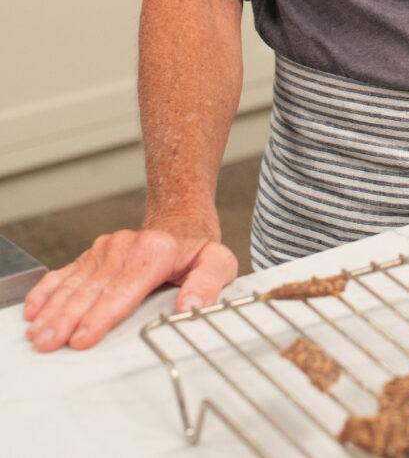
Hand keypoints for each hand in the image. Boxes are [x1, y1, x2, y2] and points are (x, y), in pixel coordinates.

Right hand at [23, 219, 236, 351]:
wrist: (180, 223)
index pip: (124, 289)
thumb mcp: (218, 262)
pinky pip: (65, 273)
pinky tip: (33, 309)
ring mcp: (105, 250)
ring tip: (37, 334)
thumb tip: (192, 307)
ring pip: (74, 283)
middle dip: (67, 318)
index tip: (84, 336)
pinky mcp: (93, 255)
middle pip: (92, 289)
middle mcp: (125, 248)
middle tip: (49, 343)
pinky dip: (47, 291)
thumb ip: (208, 284)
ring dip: (52, 310)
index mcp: (154, 251)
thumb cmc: (198, 249)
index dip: (102, 315)